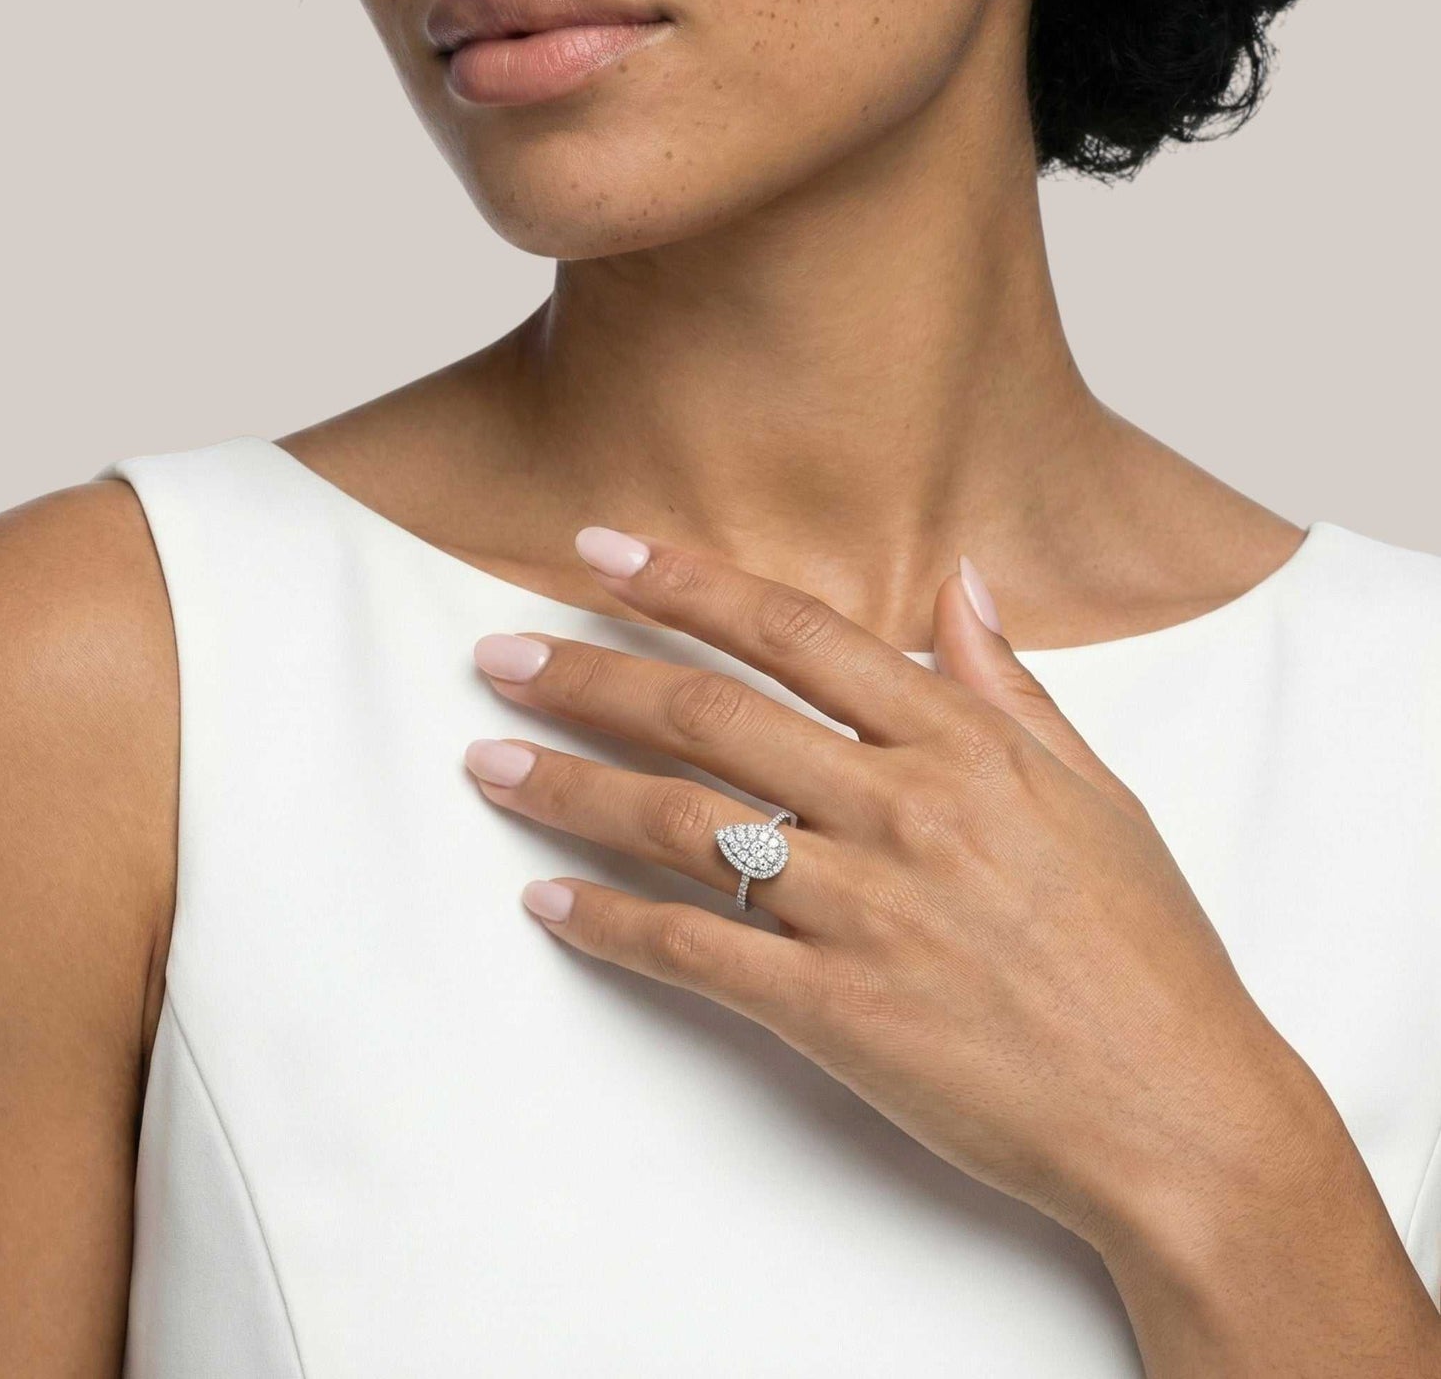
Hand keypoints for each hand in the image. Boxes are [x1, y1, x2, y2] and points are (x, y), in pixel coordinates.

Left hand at [465, 526, 1316, 1255]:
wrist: (1178, 1110)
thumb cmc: (1144, 948)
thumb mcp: (1095, 791)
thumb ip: (1008, 683)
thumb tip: (960, 580)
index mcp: (961, 744)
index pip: (793, 633)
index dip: (685, 582)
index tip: (598, 552)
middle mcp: (898, 810)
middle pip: (707, 715)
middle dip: (587, 675)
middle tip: (497, 655)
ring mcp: (859, 910)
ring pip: (677, 824)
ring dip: (567, 787)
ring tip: (486, 761)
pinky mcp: (832, 1010)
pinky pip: (692, 952)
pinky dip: (607, 924)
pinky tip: (545, 901)